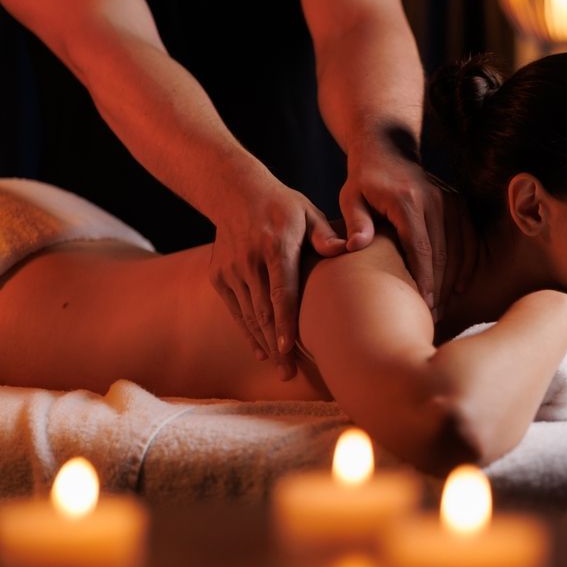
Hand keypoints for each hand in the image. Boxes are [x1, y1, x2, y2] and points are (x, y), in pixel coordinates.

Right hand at [209, 178, 344, 379]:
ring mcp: (231, 270)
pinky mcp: (219, 276)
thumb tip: (346, 248)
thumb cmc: (283, 206)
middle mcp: (250, 261)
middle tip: (290, 374)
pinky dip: (248, 332)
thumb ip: (325, 234)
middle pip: (264, 311)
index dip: (284, 322)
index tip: (288, 349)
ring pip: (249, 315)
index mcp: (276, 246)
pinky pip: (236, 310)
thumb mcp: (308, 212)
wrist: (235, 192)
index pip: (282, 290)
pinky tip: (262, 351)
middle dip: (276, 346)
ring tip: (282, 369)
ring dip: (264, 344)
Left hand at [340, 144, 471, 315]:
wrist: (387, 150)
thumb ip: (355, 222)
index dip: (424, 279)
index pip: (420, 248)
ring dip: (453, 281)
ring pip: (459, 250)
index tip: (424, 304)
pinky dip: (465, 265)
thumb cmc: (363, 181)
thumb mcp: (350, 198)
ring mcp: (449, 201)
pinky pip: (467, 240)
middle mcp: (434, 200)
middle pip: (443, 253)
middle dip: (439, 288)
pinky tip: (457, 288)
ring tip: (442, 308)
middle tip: (432, 316)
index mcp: (407, 200)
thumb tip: (356, 246)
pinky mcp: (457, 204)